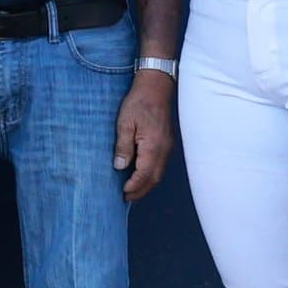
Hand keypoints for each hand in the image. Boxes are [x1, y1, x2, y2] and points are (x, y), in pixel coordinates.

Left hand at [113, 69, 175, 199]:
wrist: (156, 88)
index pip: (145, 174)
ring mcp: (167, 147)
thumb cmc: (139, 103)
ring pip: (159, 173)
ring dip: (147, 184)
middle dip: (141, 190)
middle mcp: (164, 150)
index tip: (123, 194)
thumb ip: (123, 146)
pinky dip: (151, 175)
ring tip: (132, 192)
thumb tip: (120, 167)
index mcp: (153, 146)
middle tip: (127, 199)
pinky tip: (142, 175)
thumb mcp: (125, 123)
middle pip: (154, 178)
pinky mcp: (167, 143)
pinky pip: (160, 165)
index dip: (134, 186)